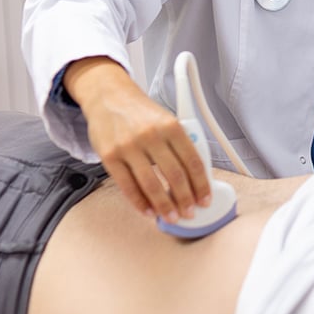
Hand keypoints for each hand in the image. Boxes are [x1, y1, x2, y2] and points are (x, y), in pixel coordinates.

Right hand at [64, 56, 212, 222]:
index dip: (202, 185)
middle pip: (175, 176)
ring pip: (152, 185)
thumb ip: (181, 145)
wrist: (108, 96)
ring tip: (171, 217)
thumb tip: (196, 179)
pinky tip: (149, 211)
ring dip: (164, 206)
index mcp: (171, 126)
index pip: (193, 162)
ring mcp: (128, 147)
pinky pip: (127, 186)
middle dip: (185, 199)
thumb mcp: (167, 120)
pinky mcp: (109, 156)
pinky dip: (140, 203)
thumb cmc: (141, 112)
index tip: (205, 199)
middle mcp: (151, 135)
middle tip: (190, 213)